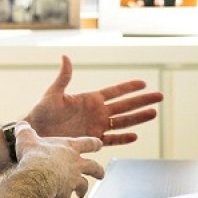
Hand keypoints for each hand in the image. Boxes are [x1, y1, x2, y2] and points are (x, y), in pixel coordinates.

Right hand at [12, 122, 104, 197]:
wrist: (36, 176)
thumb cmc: (34, 156)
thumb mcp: (27, 138)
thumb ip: (25, 130)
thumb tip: (20, 124)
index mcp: (69, 148)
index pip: (88, 143)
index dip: (94, 143)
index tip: (100, 144)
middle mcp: (75, 164)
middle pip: (93, 167)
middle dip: (98, 171)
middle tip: (101, 174)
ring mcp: (73, 180)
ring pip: (84, 185)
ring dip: (83, 190)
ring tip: (81, 195)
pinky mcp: (66, 193)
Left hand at [26, 55, 163, 145]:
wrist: (37, 135)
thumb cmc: (42, 113)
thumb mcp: (53, 94)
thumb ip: (63, 77)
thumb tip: (65, 56)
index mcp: (90, 99)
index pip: (114, 92)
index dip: (129, 87)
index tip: (143, 83)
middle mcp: (97, 112)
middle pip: (125, 106)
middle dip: (142, 101)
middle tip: (160, 96)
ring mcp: (96, 127)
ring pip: (123, 122)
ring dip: (138, 118)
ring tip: (154, 113)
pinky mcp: (92, 140)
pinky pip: (112, 139)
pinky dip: (123, 138)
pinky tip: (135, 136)